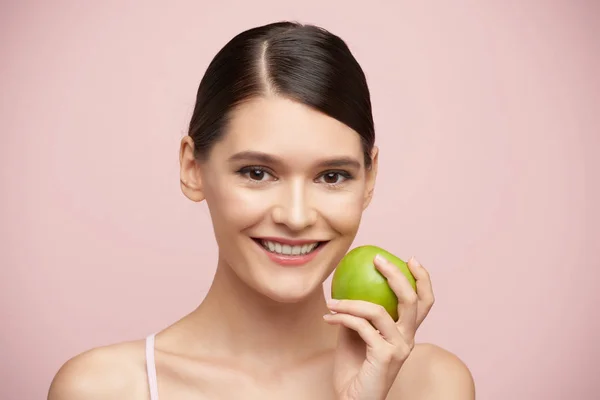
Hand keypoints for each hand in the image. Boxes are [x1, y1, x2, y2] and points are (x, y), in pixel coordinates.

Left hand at [324, 256, 434, 399]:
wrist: (352, 399)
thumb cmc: (354, 368)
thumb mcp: (356, 333)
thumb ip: (359, 313)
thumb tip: (347, 284)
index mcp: (406, 332)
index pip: (424, 303)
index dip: (422, 279)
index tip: (410, 259)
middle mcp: (408, 339)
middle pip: (412, 301)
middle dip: (396, 275)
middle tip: (377, 259)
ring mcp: (399, 348)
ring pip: (379, 311)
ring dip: (351, 302)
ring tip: (332, 300)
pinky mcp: (385, 357)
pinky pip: (362, 327)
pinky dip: (343, 318)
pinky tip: (328, 317)